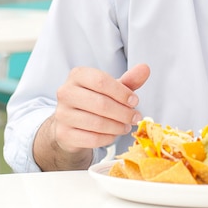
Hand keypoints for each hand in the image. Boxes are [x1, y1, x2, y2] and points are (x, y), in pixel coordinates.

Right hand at [33, 63, 149, 170]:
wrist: (72, 121)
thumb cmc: (95, 99)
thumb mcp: (112, 88)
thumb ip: (129, 80)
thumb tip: (145, 68)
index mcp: (78, 75)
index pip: (102, 81)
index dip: (122, 93)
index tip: (135, 101)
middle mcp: (66, 92)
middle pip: (101, 103)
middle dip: (123, 112)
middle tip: (136, 117)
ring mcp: (62, 114)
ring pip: (97, 123)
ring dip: (117, 126)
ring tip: (126, 126)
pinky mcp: (63, 133)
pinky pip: (91, 138)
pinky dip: (107, 138)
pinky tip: (114, 134)